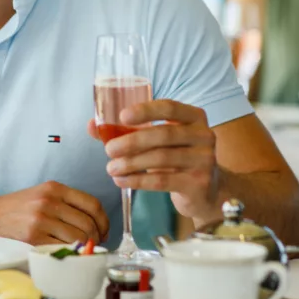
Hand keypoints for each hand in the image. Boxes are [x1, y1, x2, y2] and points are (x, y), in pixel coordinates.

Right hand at [0, 181, 109, 245]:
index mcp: (54, 188)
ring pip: (79, 238)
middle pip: (88, 223)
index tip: (104, 231)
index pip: (92, 204)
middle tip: (95, 245)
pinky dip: (71, 254)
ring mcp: (41, 220)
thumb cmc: (15, 208)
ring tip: (82, 251)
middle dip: (97, 238)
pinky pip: (63, 248)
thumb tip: (94, 222)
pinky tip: (68, 255)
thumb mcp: (41, 194)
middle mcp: (49, 202)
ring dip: (86, 248)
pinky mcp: (33, 238)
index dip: (104, 221)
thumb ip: (65, 202)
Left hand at [89, 100, 218, 221]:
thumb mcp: (158, 140)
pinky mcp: (199, 184)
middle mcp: (204, 135)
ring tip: (111, 168)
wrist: (207, 191)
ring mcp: (205, 160)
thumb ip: (128, 131)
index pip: (170, 107)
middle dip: (131, 141)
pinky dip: (138, 180)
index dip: (145, 111)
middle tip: (108, 149)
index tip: (122, 116)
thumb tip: (92, 126)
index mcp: (194, 116)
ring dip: (131, 163)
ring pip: (161, 159)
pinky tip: (121, 181)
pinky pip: (162, 181)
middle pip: (163, 135)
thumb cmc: (176, 158)